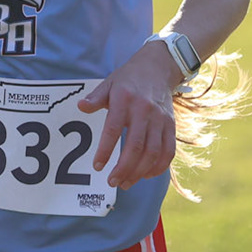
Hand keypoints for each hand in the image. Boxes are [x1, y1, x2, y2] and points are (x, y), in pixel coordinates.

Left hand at [78, 39, 179, 189]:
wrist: (157, 68)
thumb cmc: (128, 79)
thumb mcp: (109, 83)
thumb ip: (95, 98)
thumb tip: (80, 106)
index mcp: (124, 99)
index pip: (113, 129)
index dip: (105, 150)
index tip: (97, 166)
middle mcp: (144, 110)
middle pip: (136, 146)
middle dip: (124, 168)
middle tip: (112, 181)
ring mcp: (160, 119)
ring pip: (153, 152)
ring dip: (139, 172)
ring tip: (126, 182)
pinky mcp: (171, 126)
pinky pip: (168, 151)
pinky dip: (158, 167)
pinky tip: (146, 175)